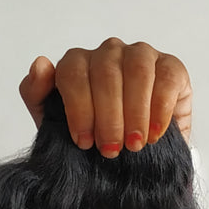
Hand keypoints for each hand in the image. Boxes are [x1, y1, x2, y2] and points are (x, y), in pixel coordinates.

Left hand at [19, 37, 191, 157]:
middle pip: (106, 72)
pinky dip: (160, 108)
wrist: (129, 155)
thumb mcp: (54, 121)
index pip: (73, 72)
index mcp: (78, 62)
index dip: (78, 108)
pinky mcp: (171, 67)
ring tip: (134, 144)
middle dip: (107, 116)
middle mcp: (109, 52)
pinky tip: (154, 134)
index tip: (83, 142)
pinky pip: (166, 77)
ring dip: (135, 111)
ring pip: (137, 70)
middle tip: (110, 150)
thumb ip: (36, 93)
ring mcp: (141, 55)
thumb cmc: (91, 135)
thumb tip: (41, 64)